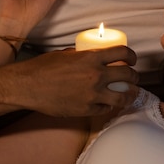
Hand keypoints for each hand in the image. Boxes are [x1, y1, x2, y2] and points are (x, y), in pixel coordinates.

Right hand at [15, 46, 139, 116]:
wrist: (28, 87)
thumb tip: (91, 55)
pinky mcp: (86, 110)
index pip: (122, 53)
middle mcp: (96, 76)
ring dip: (130, 95)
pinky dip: (108, 106)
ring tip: (130, 94)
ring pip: (123, 97)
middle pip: (128, 76)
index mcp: (91, 58)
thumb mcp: (65, 54)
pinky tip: (107, 104)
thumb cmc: (43, 68)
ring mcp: (93, 95)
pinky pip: (105, 109)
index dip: (132, 56)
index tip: (132, 60)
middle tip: (134, 78)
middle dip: (135, 77)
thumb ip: (82, 55)